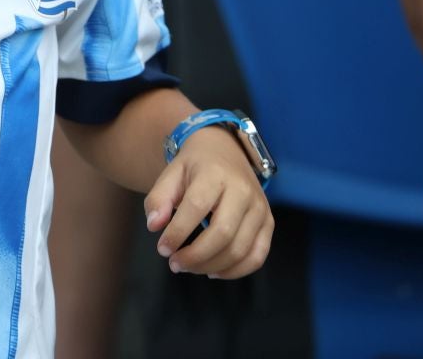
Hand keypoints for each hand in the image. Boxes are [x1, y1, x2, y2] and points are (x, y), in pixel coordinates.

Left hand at [145, 128, 272, 278]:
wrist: (225, 151)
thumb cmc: (195, 166)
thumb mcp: (171, 173)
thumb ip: (158, 198)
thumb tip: (154, 226)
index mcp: (215, 173)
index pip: (197, 206)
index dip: (178, 232)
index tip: (162, 249)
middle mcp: (243, 190)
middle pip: (223, 233)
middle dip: (195, 256)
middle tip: (174, 264)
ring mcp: (260, 208)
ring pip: (240, 249)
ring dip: (211, 265)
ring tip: (189, 267)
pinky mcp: (268, 222)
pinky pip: (257, 256)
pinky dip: (235, 271)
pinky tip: (213, 271)